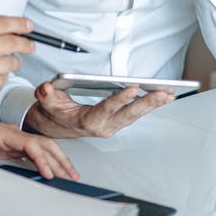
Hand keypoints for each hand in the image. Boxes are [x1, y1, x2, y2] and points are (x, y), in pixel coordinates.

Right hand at [0, 16, 33, 119]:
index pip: (0, 23)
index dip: (19, 24)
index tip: (28, 25)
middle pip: (10, 42)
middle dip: (25, 44)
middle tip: (30, 45)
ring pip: (8, 63)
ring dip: (15, 62)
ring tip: (14, 62)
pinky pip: (0, 81)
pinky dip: (2, 77)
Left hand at [0, 121, 78, 180]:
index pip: (26, 142)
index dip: (39, 157)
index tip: (48, 172)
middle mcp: (9, 133)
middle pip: (41, 142)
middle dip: (58, 159)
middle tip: (70, 176)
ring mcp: (14, 138)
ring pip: (43, 145)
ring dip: (59, 158)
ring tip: (71, 174)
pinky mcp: (15, 146)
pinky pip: (38, 150)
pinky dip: (51, 159)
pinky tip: (58, 169)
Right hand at [23, 81, 172, 138]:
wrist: (56, 127)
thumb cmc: (55, 114)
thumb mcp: (46, 103)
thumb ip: (46, 95)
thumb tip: (46, 88)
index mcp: (88, 121)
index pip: (106, 109)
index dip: (119, 99)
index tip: (132, 89)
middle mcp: (104, 126)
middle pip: (129, 114)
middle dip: (148, 104)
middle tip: (163, 94)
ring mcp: (113, 125)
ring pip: (136, 115)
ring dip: (153, 105)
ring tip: (169, 94)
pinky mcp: (118, 122)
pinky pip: (136, 114)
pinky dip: (150, 105)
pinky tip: (162, 97)